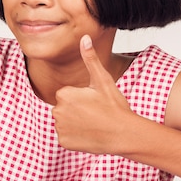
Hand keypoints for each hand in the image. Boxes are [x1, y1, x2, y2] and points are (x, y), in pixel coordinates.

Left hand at [52, 34, 133, 153]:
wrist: (123, 134)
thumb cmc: (114, 106)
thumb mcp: (103, 80)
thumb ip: (90, 59)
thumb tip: (84, 38)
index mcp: (64, 94)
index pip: (67, 94)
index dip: (81, 98)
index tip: (94, 102)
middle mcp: (57, 111)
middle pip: (64, 108)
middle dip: (76, 110)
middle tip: (95, 113)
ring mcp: (60, 128)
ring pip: (65, 122)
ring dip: (75, 123)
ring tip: (93, 124)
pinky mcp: (63, 142)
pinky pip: (66, 137)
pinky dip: (75, 137)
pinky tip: (89, 134)